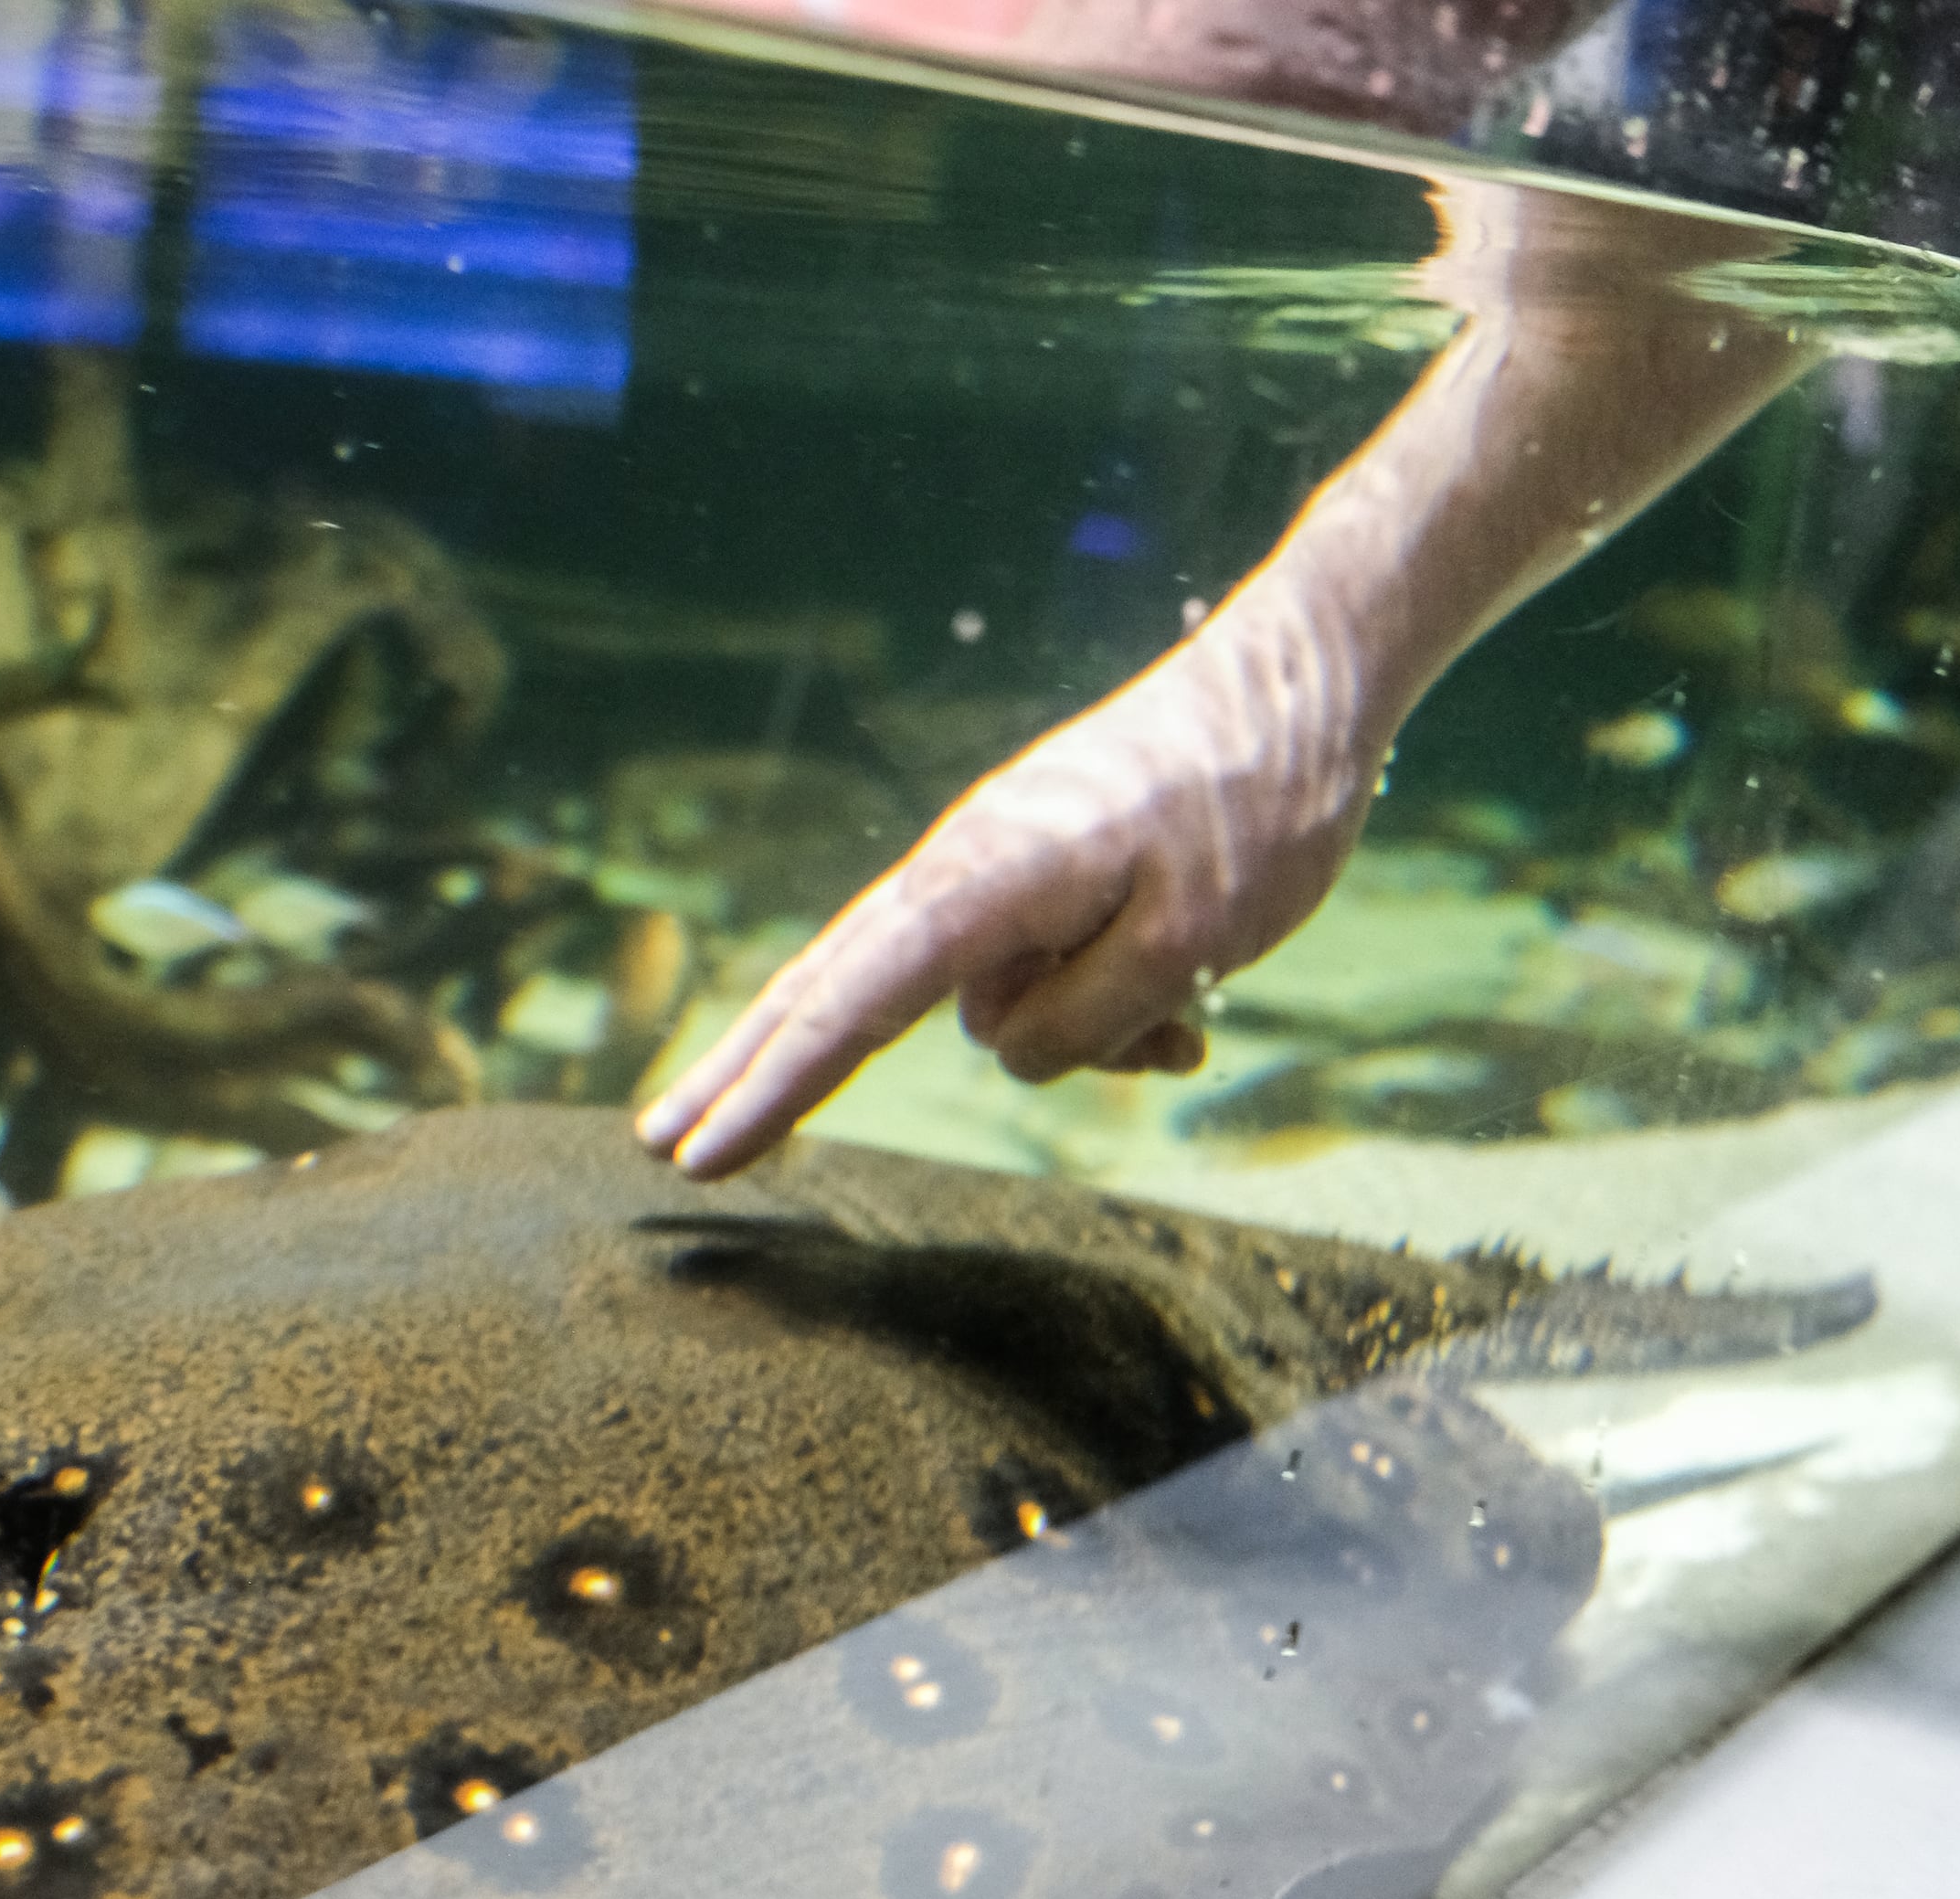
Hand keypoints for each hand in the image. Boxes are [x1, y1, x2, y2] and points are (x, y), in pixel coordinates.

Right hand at [635, 610, 1383, 1177]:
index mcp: (979, 882)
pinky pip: (1037, 977)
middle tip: (660, 1144)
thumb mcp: (1192, 942)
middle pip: (827, 991)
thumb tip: (1011, 1050)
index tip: (696, 1153)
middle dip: (751, 1071)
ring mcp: (992, 872)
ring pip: (989, 1008)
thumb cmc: (1254, 803)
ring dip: (1078, 1040)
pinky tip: (1187, 1014)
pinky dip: (1098, 1009)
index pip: (848, 1006)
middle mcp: (959, 872)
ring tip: (1190, 1026)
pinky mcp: (1033, 875)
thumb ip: (1085, 1022)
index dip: (769, 1090)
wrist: (1299, 684)